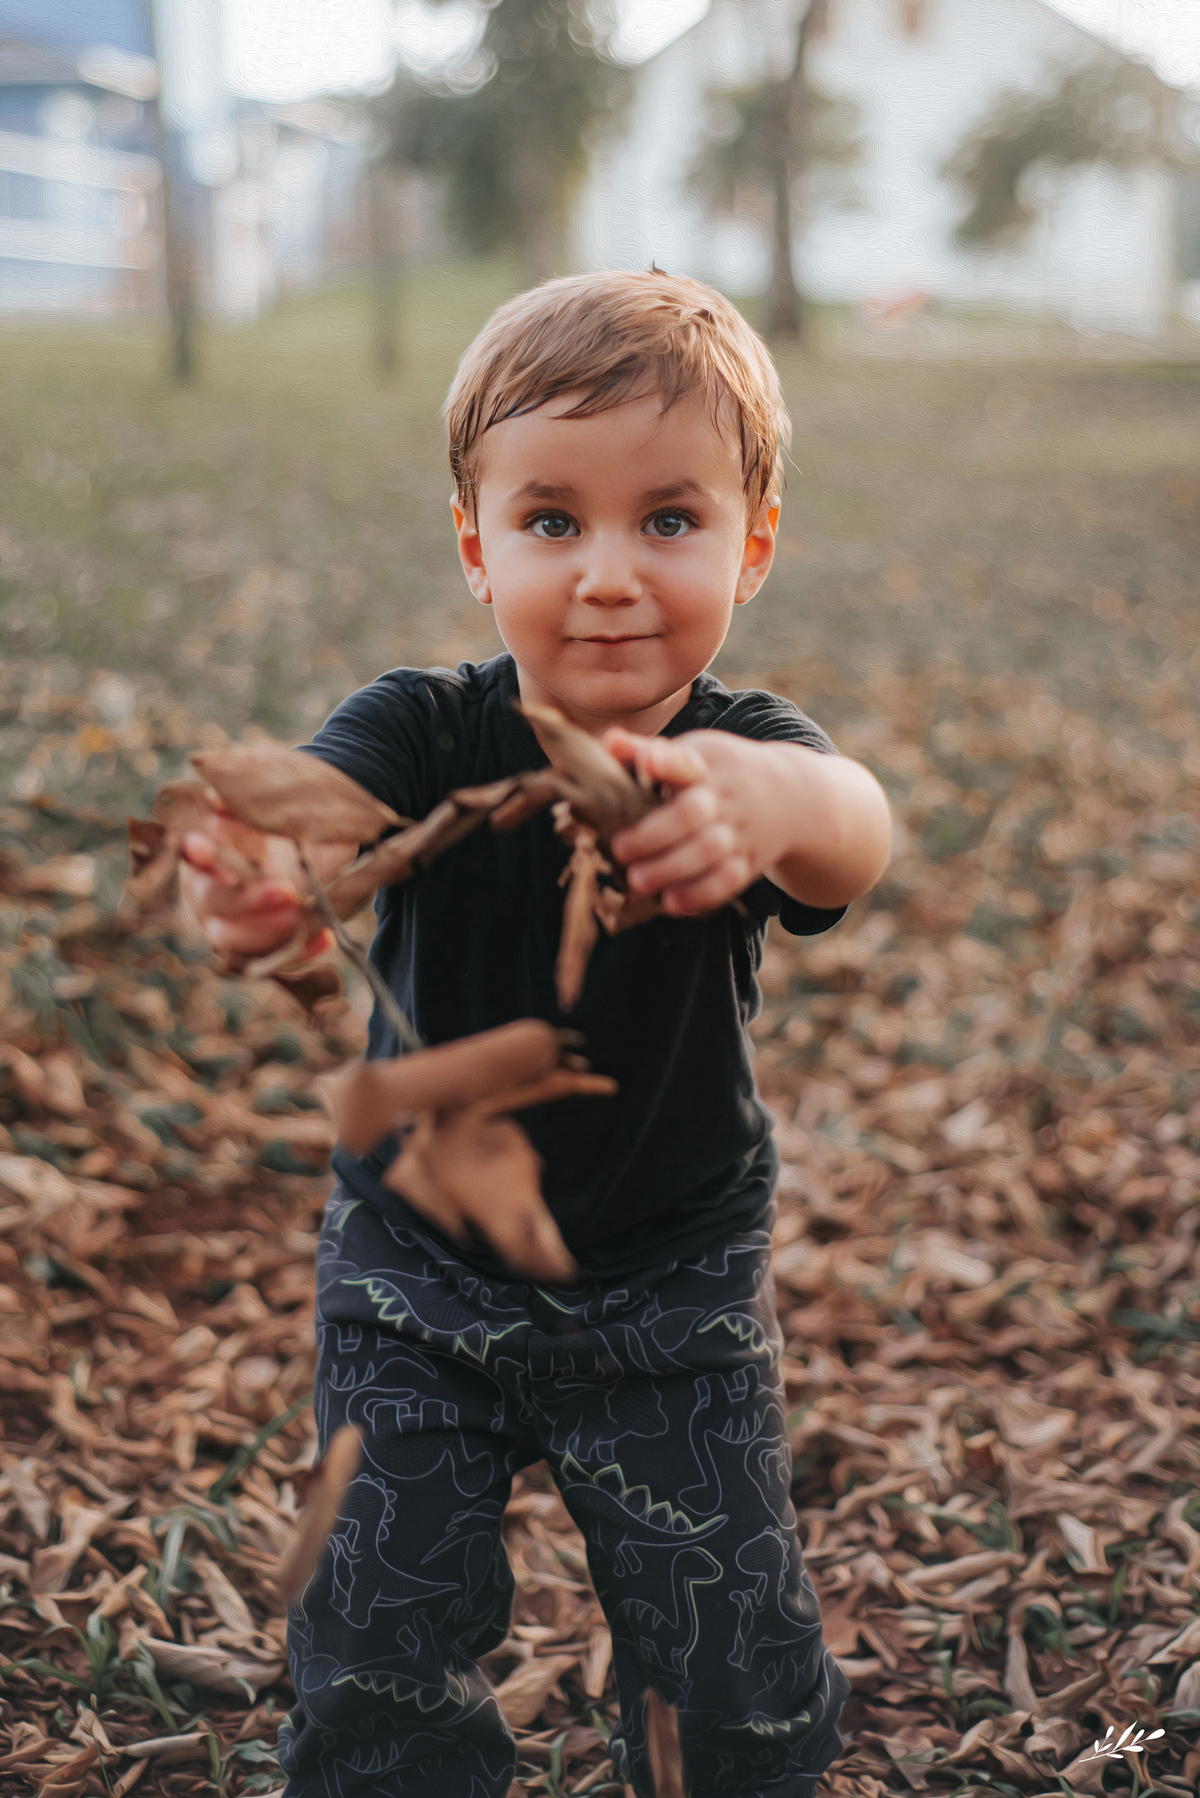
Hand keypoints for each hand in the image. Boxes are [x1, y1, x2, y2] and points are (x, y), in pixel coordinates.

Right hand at [179, 814, 327, 966]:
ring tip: (301, 917)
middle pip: (215, 903)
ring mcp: (225, 930)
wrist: (302, 869)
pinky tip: (324, 938)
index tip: (201, 846)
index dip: (195, 853)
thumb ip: (247, 808)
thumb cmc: (277, 838)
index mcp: (206, 858)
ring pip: (233, 941)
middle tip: (289, 892)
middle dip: (249, 899)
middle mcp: (207, 897)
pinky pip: (269, 960)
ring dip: (268, 932)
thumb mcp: (270, 819)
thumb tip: (219, 798)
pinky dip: (297, 952)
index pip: (192, 855)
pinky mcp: (253, 954)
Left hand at [605, 726, 893, 913]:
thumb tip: (608, 741)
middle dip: (654, 835)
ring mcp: (741, 831)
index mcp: (707, 763)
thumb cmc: (722, 773)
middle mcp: (726, 796)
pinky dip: (700, 894)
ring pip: (708, 852)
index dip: (665, 761)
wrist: (791, 797)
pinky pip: (728, 881)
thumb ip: (648, 751)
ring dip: (670, 869)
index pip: (686, 760)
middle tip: (619, 850)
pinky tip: (672, 903)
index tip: (645, 760)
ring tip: (637, 881)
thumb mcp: (695, 753)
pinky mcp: (750, 862)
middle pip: (692, 814)